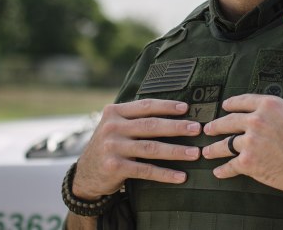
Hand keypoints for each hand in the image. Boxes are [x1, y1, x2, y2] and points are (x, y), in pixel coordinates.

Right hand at [72, 99, 201, 199]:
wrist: (85, 174)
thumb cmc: (110, 146)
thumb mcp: (115, 126)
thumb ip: (134, 117)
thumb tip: (172, 111)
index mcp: (114, 112)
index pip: (145, 106)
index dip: (167, 106)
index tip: (186, 108)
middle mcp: (112, 127)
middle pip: (151, 125)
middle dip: (177, 127)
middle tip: (197, 129)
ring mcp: (112, 147)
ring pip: (151, 148)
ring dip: (176, 151)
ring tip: (195, 153)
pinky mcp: (115, 167)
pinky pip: (146, 170)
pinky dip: (165, 173)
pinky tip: (180, 176)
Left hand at [202, 81, 282, 192]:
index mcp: (269, 105)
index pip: (243, 101)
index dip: (231, 104)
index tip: (224, 106)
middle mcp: (256, 121)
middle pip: (228, 122)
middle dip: (216, 126)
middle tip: (208, 129)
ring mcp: (250, 142)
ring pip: (225, 145)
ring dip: (214, 149)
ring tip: (207, 152)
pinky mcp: (249, 163)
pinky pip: (231, 166)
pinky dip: (223, 170)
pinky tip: (218, 172)